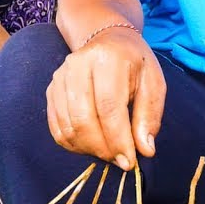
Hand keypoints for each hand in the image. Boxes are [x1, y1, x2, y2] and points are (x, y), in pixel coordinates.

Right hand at [45, 27, 165, 170]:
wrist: (108, 41)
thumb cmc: (134, 65)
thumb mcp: (153, 84)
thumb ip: (149, 116)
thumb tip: (145, 150)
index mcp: (107, 59)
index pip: (108, 106)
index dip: (117, 139)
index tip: (129, 161)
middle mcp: (77, 65)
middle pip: (83, 118)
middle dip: (102, 148)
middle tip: (119, 161)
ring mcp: (60, 77)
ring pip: (68, 126)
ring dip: (89, 149)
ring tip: (109, 152)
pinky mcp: (51, 90)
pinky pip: (57, 127)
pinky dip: (74, 144)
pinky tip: (92, 145)